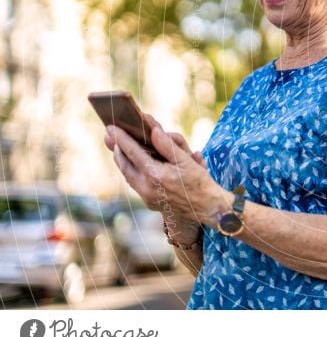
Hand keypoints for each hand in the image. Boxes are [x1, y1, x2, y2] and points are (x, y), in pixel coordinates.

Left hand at [105, 115, 221, 223]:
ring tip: (118, 147)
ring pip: (127, 174)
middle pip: (124, 164)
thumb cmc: (200, 182)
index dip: (121, 138)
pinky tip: (132, 162)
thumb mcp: (187, 161)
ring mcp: (146, 196)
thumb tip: (153, 131)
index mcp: (156, 175)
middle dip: (117, 149)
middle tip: (109, 135)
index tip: (110, 127)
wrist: (207, 208)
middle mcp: (147, 187)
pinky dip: (131, 170)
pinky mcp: (149, 202)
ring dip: (122, 160)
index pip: (133, 152)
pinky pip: (134, 182)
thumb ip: (168, 145)